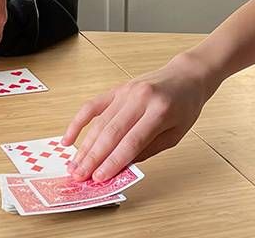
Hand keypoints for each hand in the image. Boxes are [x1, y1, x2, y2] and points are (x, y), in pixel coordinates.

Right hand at [61, 53, 218, 181]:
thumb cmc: (185, 106)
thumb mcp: (175, 134)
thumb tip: (121, 167)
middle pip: (111, 133)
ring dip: (85, 147)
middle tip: (80, 176)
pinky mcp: (117, 89)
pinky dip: (78, 122)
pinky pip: (93, 106)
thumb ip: (148, 150)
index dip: (113, 162)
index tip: (99, 178)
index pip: (131, 142)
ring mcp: (126, 92)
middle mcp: (140, 99)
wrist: (186, 75)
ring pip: (99, 122)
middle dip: (93, 158)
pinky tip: (69, 139)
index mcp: (160, 111)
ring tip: (75, 166)